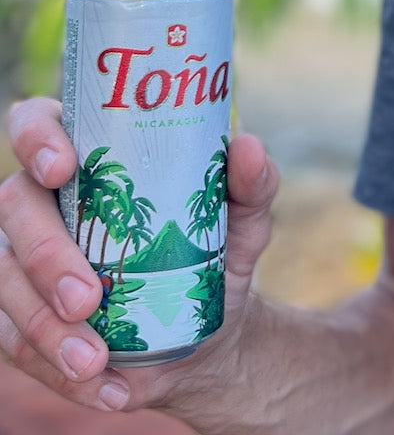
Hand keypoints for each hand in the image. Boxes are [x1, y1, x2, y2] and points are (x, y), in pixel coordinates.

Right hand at [0, 97, 278, 414]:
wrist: (210, 331)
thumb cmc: (217, 248)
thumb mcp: (245, 215)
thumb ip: (251, 180)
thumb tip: (245, 147)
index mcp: (89, 157)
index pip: (36, 122)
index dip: (37, 137)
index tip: (64, 168)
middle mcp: (44, 203)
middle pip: (13, 208)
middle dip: (45, 255)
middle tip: (87, 296)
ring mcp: (23, 263)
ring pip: (5, 284)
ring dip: (45, 327)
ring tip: (95, 358)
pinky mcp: (21, 320)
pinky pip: (17, 344)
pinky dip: (61, 373)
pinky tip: (108, 387)